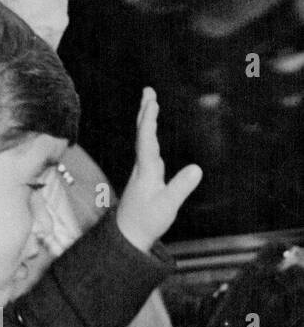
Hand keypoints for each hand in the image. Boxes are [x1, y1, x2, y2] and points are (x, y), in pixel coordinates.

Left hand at [116, 87, 201, 253]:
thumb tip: (197, 168)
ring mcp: (142, 170)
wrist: (128, 235)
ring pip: (143, 140)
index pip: (147, 140)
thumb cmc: (146, 221)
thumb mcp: (167, 206)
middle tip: (148, 90)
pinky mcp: (145, 176)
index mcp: (146, 170)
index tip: (152, 102)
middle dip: (146, 111)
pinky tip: (151, 132)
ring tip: (150, 102)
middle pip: (142, 134)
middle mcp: (142, 166)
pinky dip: (149, 134)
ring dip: (146, 120)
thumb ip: (181, 187)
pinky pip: (146, 148)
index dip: (149, 121)